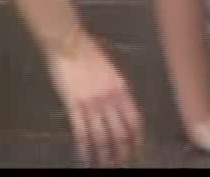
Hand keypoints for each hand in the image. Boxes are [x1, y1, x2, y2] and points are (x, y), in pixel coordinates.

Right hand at [44, 28, 144, 166]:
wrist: (70, 44)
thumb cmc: (90, 51)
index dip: (138, 138)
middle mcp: (110, 98)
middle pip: (121, 132)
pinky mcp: (74, 105)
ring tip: (107, 165)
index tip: (139, 149)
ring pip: (102, 136)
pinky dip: (85, 148)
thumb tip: (122, 102)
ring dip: (106, 154)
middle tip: (126, 163)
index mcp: (122, 87)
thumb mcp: (112, 68)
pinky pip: (81, 132)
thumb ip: (118, 86)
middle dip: (124, 151)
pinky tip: (86, 157)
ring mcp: (92, 103)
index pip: (134, 119)